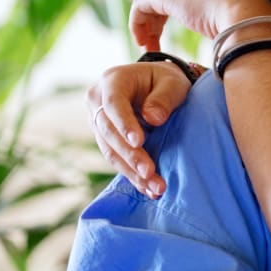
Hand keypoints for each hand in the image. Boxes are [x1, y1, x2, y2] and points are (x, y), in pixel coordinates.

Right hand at [86, 61, 191, 196]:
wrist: (160, 86)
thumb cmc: (167, 81)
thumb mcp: (173, 82)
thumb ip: (164, 98)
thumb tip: (153, 118)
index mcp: (113, 81)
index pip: (113, 104)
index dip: (124, 124)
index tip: (138, 142)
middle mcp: (98, 102)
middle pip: (109, 132)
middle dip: (130, 155)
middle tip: (149, 172)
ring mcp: (99, 122)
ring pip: (110, 151)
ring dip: (131, 172)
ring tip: (155, 187)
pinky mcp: (106, 140)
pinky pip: (116, 160)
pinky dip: (132, 176)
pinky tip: (148, 189)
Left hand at [130, 0, 270, 50]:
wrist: (247, 16)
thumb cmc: (250, 24)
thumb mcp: (238, 21)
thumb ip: (229, 25)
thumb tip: (234, 43)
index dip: (176, 17)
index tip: (176, 38)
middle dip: (158, 24)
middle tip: (157, 46)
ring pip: (152, 4)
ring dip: (147, 28)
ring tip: (148, 49)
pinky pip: (141, 7)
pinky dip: (137, 24)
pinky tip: (143, 43)